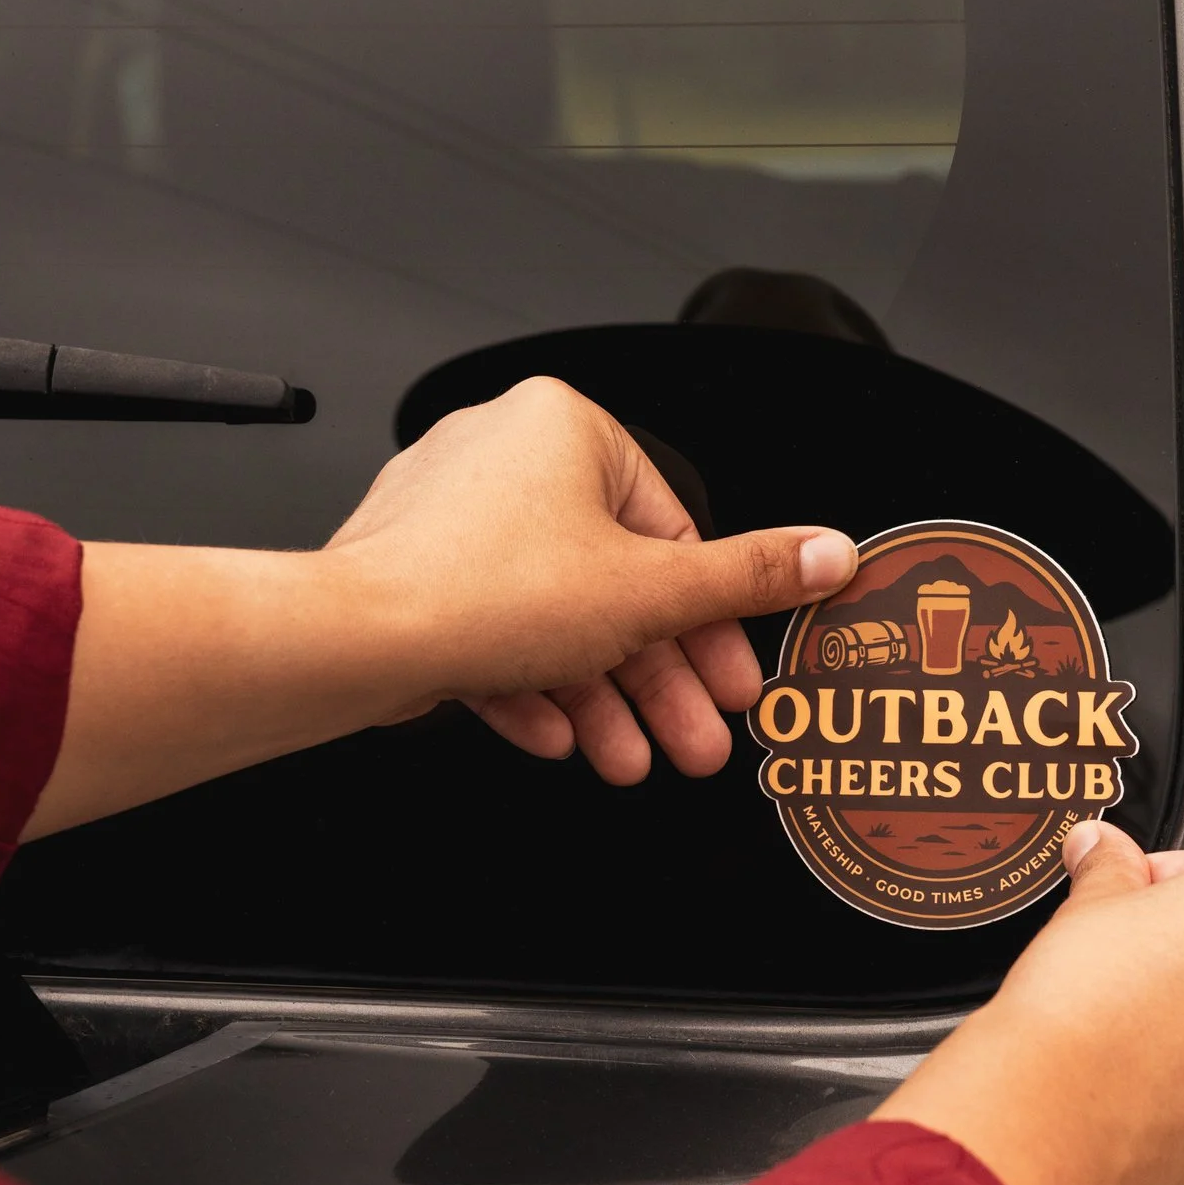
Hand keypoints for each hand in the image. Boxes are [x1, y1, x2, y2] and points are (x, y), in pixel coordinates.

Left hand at [27, 378, 855, 836]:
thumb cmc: (481, 592)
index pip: (671, 528)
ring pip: (553, 616)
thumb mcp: (651, 593)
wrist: (354, 640)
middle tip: (696, 736)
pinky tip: (559, 737)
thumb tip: (828, 552)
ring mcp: (450, 515)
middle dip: (658, 678)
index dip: (711, 621)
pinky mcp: (411, 573)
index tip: (733, 675)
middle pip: (613, 582)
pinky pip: (493, 628)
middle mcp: (503, 454)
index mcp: (567, 427)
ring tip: (633, 757)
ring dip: (602, 697)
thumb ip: (748, 577)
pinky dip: (532, 685)